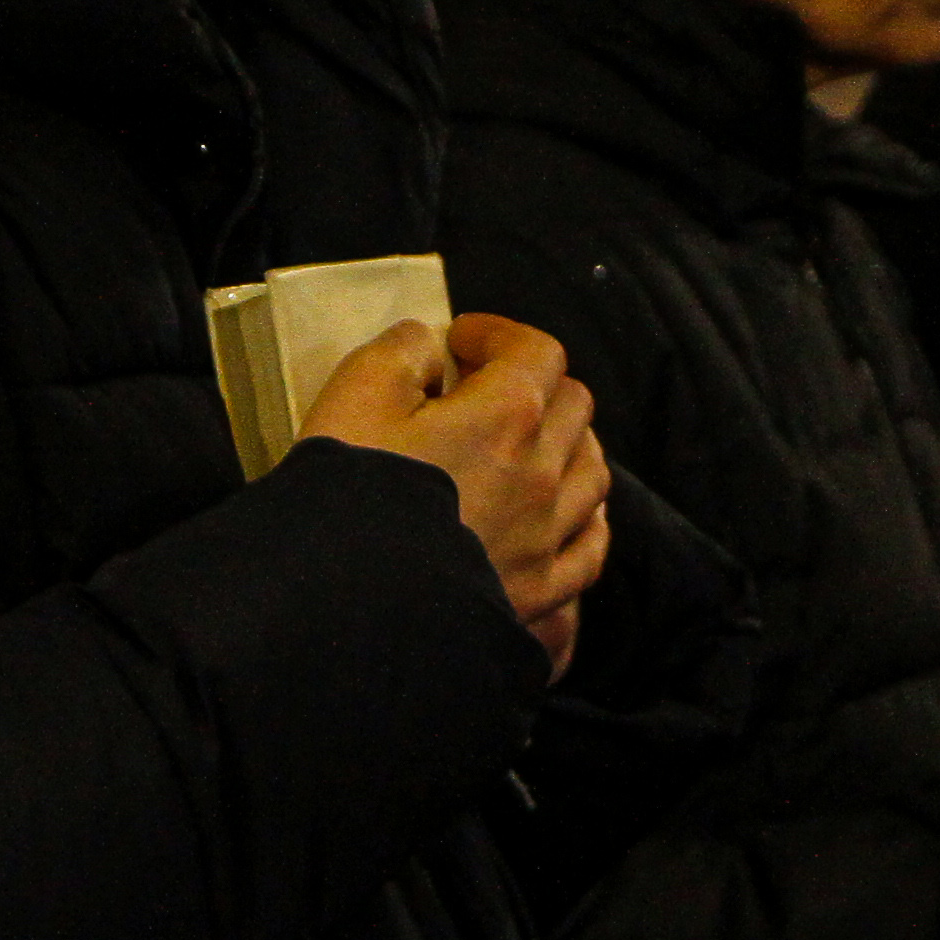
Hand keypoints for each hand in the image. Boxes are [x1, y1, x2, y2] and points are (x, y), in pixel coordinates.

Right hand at [306, 316, 612, 675]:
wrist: (347, 605)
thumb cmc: (348, 492)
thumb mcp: (357, 394)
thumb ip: (402, 352)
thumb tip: (430, 348)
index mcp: (507, 414)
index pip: (536, 351)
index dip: (499, 334)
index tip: (461, 341)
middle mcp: (542, 472)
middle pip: (574, 406)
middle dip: (535, 384)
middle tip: (486, 390)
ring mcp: (547, 537)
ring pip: (592, 472)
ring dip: (566, 446)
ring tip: (529, 449)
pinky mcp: (539, 592)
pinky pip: (589, 548)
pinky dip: (584, 520)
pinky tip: (562, 515)